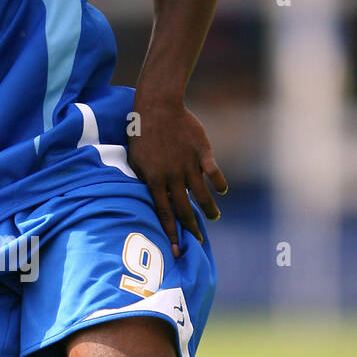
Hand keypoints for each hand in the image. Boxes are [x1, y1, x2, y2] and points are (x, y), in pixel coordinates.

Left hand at [128, 98, 226, 257]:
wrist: (157, 107)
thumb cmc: (142, 133)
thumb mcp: (135, 160)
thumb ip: (144, 180)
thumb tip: (149, 199)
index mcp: (154, 180)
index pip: (163, 213)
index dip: (170, 232)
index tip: (175, 249)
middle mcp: (173, 176)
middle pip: (184, 209)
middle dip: (191, 228)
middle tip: (198, 241)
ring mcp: (189, 164)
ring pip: (202, 194)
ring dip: (209, 209)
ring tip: (214, 218)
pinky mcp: (202, 151)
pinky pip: (214, 172)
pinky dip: (220, 183)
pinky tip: (221, 191)